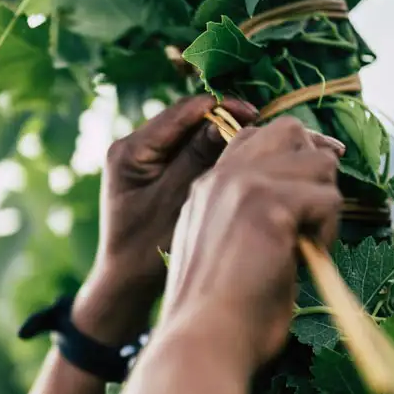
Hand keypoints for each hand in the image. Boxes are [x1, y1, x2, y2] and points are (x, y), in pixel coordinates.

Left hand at [73, 95, 257, 343]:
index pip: (182, 112)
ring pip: (195, 136)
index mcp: (131, 150)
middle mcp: (136, 146)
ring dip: (226, 138)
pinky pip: (193, 154)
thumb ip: (198, 160)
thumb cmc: (146, 251)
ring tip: (265, 144)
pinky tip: (248, 164)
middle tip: (267, 129)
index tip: (255, 115)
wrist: (126, 284)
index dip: (222, 109)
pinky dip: (218, 156)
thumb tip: (229, 120)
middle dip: (228, 122)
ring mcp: (147, 159)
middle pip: (190, 120)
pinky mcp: (159, 173)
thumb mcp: (176, 202)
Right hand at [161, 116, 344, 373]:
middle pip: (289, 132)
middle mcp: (221, 178)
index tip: (300, 206)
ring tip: (306, 245)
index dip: (288, 164)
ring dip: (323, 204)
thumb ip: (243, 218)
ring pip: (318, 162)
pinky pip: (327, 199)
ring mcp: (243, 186)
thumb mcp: (221, 251)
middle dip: (311, 170)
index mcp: (206, 188)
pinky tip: (306, 258)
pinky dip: (328, 231)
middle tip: (308, 219)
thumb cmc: (216, 314)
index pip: (255, 140)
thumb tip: (296, 208)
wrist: (202, 341)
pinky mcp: (269, 206)